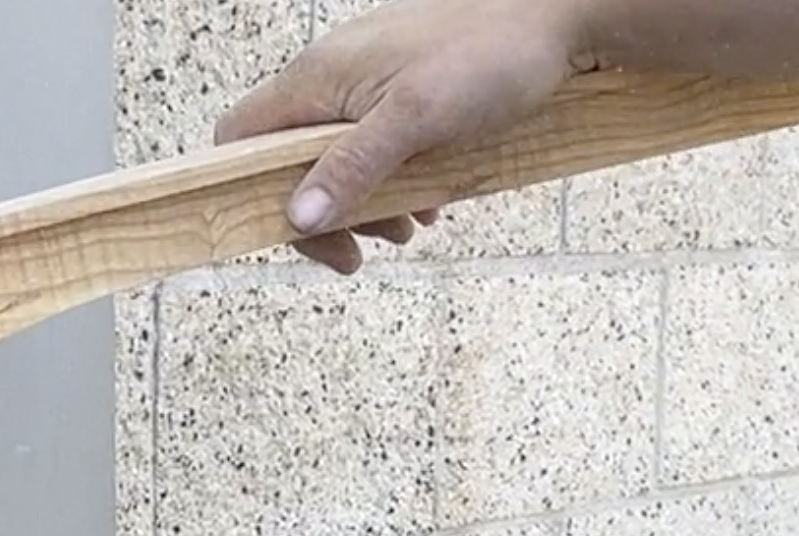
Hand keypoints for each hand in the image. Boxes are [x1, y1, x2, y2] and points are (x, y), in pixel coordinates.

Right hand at [215, 0, 594, 271]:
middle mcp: (329, 77)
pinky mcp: (394, 91)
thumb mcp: (416, 119)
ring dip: (363, 205)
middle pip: (285, 160)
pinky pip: (370, 148)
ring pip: (332, 159)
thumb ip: (351, 167)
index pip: (238, 139)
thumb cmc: (492, 52)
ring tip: (410, 225)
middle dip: (323, 213)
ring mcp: (362, 82)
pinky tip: (428, 198)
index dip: (251, 192)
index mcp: (317, 77)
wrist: (560, 14)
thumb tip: (297, 217)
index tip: (299, 235)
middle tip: (365, 249)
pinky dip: (390, 183)